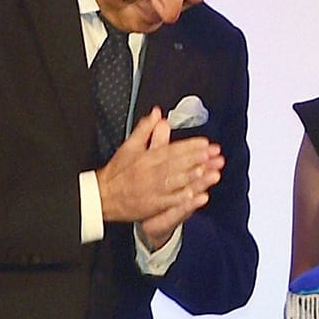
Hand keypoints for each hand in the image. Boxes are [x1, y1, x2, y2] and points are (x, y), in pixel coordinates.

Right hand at [96, 108, 222, 230]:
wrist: (102, 196)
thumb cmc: (117, 171)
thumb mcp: (129, 146)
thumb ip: (145, 129)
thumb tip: (157, 113)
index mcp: (146, 158)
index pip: (172, 150)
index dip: (190, 146)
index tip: (206, 143)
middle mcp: (150, 173)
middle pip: (178, 165)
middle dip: (199, 160)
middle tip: (216, 155)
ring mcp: (152, 190)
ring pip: (177, 181)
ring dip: (195, 176)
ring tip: (211, 171)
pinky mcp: (153, 205)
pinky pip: (170, 200)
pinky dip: (183, 197)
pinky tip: (197, 193)